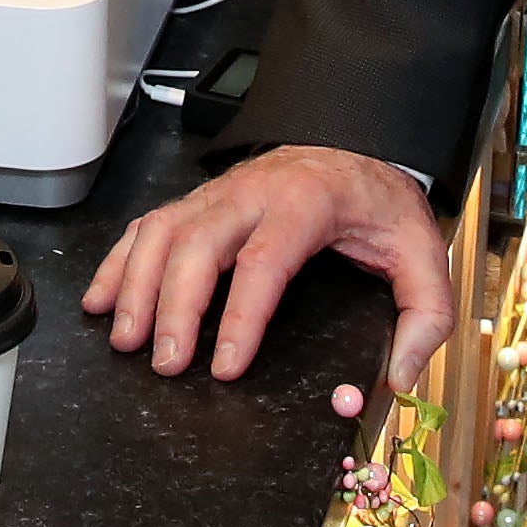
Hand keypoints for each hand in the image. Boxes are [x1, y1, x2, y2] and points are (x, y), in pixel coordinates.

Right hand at [83, 143, 452, 388]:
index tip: (226, 366)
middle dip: (174, 307)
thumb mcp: (423, 253)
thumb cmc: (378, 204)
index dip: (241, 317)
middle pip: (198, 244)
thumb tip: (400, 377)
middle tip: (166, 363)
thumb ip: (425, 316)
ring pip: (162, 232)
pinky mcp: (199, 201)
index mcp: (308, 204)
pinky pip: (147, 226)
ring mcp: (218, 194)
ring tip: (125, 339)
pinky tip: (101, 299)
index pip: (264, 261)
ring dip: (136, 285)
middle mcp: (253, 193)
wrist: (356, 149)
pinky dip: (118, 262)